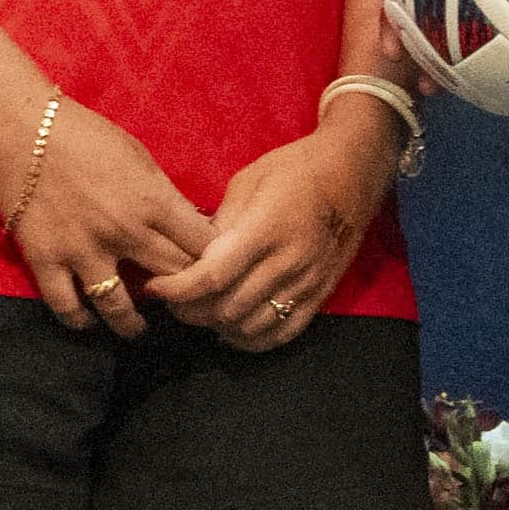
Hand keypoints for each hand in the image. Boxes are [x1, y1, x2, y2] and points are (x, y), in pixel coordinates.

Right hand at [0, 97, 217, 339]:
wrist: (22, 129)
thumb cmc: (86, 135)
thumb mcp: (140, 157)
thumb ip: (165, 196)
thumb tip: (192, 227)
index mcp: (153, 201)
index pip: (203, 247)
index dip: (215, 261)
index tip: (213, 270)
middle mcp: (123, 232)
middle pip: (172, 279)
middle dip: (184, 293)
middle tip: (183, 303)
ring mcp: (83, 251)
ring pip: (120, 308)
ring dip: (134, 324)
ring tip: (138, 329)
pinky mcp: (47, 261)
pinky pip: (68, 307)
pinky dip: (81, 321)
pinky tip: (91, 322)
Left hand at [167, 125, 384, 345]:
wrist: (352, 172)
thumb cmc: (294, 169)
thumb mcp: (247, 183)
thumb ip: (218, 225)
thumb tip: (189, 258)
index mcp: (265, 228)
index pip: (212, 276)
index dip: (176, 289)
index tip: (156, 286)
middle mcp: (288, 261)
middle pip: (226, 308)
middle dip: (189, 309)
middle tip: (173, 298)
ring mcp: (307, 282)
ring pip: (249, 326)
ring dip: (216, 326)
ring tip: (200, 310)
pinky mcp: (320, 295)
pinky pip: (281, 334)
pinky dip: (250, 340)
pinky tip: (231, 329)